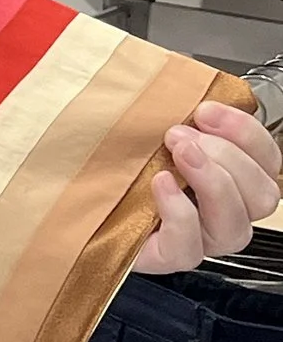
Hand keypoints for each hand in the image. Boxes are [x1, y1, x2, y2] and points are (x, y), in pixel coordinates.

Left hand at [134, 100, 281, 272]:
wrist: (77, 200)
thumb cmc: (118, 162)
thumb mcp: (150, 130)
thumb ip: (177, 114)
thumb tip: (181, 84)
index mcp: (231, 178)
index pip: (267, 160)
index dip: (246, 133)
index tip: (207, 109)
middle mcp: (224, 212)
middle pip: (262, 195)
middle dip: (228, 156)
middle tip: (182, 134)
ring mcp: (200, 239)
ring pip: (235, 226)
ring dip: (211, 182)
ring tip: (176, 154)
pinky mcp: (169, 257)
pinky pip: (189, 247)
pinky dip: (179, 212)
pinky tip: (161, 184)